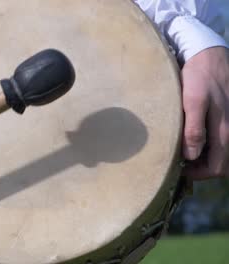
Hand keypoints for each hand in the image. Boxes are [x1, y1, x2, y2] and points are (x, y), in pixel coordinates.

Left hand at [181, 47, 228, 180]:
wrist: (209, 54)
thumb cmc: (199, 76)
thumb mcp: (192, 101)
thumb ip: (194, 129)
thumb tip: (192, 155)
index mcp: (225, 130)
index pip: (217, 168)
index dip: (198, 174)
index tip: (179, 168)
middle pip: (222, 164)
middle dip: (202, 169)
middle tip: (181, 163)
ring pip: (223, 153)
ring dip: (207, 158)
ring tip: (186, 152)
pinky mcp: (228, 116)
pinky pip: (223, 141)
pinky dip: (211, 146)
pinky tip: (196, 139)